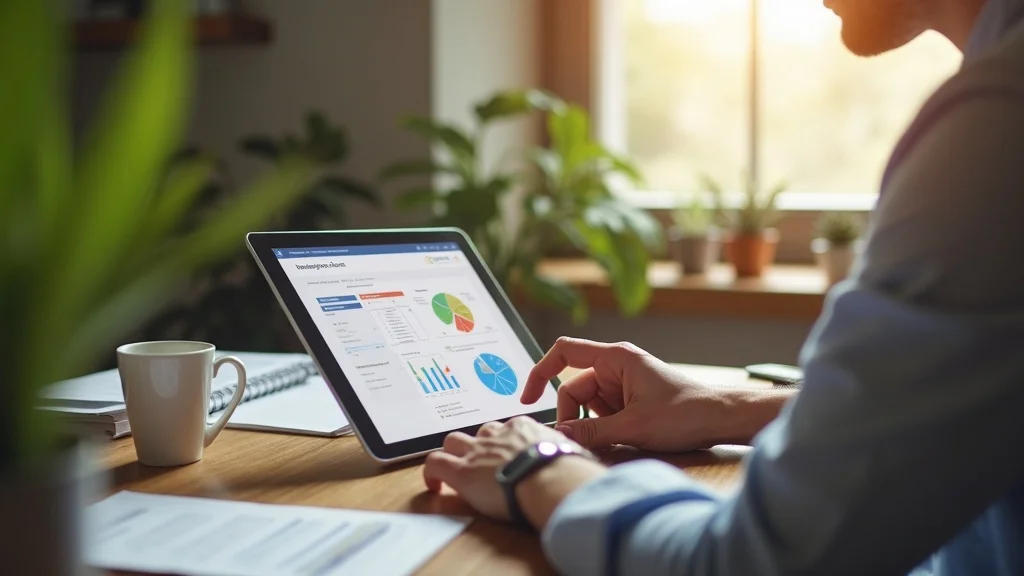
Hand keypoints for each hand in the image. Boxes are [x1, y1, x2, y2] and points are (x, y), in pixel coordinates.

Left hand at [422, 416, 604, 526]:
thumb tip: (582, 462)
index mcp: (524, 428)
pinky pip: (435, 463)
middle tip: (483, 462)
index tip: (510, 455)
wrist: (551, 479)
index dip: (506, 443)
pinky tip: (434, 484)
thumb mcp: (572, 454)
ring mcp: (478, 451)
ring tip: (458, 471)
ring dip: (455, 455)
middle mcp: (498, 435)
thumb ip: (568, 453)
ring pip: (454, 441)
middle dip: (480, 444)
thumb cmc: (568, 471)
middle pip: (481, 431)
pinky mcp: (461, 471)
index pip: (509, 429)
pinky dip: (432, 472)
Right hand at [520, 337, 772, 451]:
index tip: (527, 399)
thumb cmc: (686, 412)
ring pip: (588, 406)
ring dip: (593, 425)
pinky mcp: (632, 401)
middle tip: (579, 441)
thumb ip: (592, 431)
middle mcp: (617, 367)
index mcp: (615, 358)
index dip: (540, 372)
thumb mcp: (634, 427)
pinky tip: (623, 441)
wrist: (722, 419)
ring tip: (616, 440)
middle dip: (573, 416)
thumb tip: (560, 435)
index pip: (564, 353)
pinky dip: (605, 429)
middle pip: (574, 388)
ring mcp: (624, 384)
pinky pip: (604, 414)